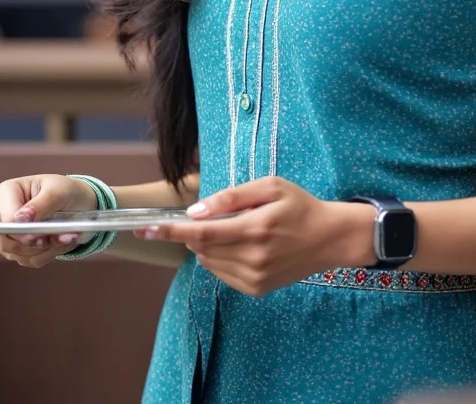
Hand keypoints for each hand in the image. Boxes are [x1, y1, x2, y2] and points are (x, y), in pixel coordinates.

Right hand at [0, 174, 97, 268]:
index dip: (23, 232)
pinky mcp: (15, 248)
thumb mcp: (58, 191)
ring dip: (46, 249)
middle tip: (61, 238)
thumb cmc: (64, 190)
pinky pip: (27, 260)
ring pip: (17, 254)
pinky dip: (47, 254)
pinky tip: (61, 241)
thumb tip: (20, 219)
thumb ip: (40, 204)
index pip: (5, 220)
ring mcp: (5, 233)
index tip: (43, 236)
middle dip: (36, 244)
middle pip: (6, 241)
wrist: (74, 202)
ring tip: (67, 237)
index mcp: (5, 192)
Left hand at [133, 176, 346, 295]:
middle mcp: (253, 258)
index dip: (171, 231)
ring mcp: (255, 277)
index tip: (146, 228)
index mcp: (255, 228)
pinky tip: (239, 244)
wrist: (329, 238)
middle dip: (191, 233)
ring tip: (232, 228)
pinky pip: (223, 274)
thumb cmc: (299, 205)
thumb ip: (231, 197)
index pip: (201, 233)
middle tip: (207, 216)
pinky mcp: (257, 289)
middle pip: (202, 249)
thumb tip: (196, 211)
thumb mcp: (269, 187)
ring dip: (206, 245)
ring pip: (209, 262)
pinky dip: (220, 258)